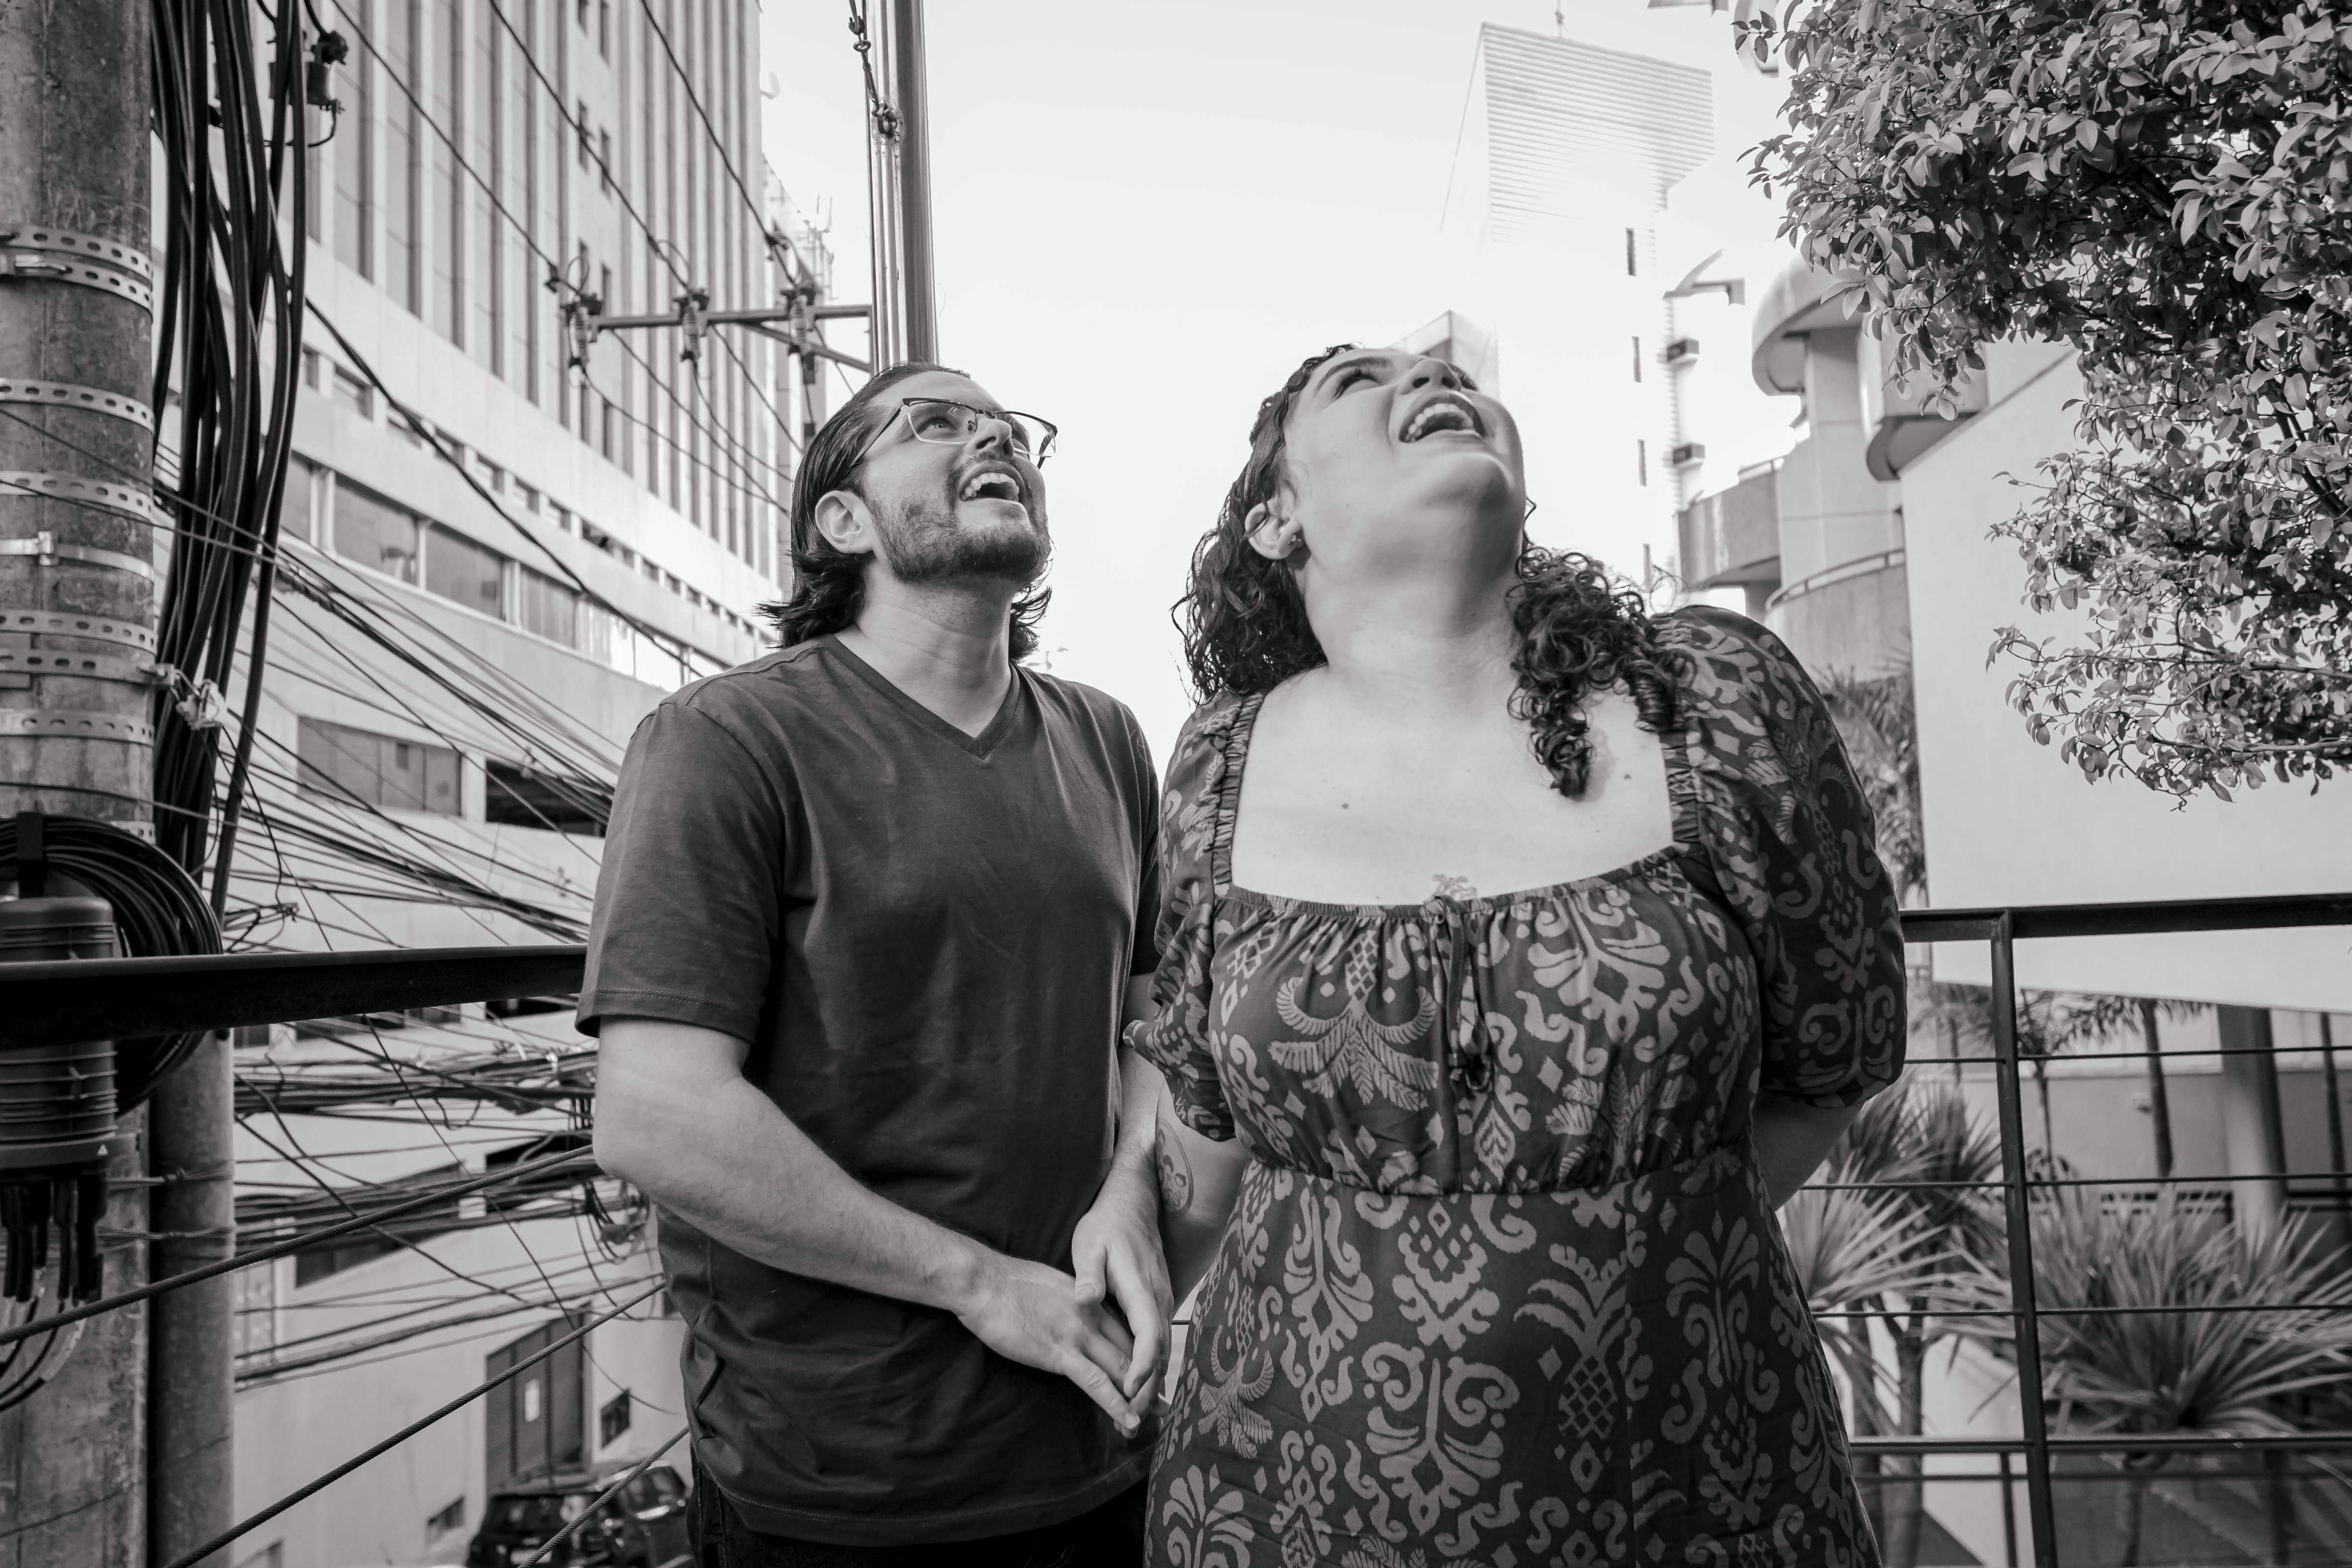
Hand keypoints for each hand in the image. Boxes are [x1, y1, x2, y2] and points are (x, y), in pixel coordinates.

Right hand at [955, 1251, 1150, 1436]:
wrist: (984, 1281)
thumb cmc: (1007, 1284)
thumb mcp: (1050, 1286)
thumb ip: (1070, 1302)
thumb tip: (1074, 1313)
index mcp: (1089, 1301)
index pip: (1125, 1331)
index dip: (1142, 1355)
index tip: (1152, 1373)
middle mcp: (1091, 1318)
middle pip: (1131, 1352)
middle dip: (1149, 1380)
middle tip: (1165, 1403)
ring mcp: (1078, 1336)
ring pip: (1120, 1370)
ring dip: (1139, 1397)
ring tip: (1154, 1419)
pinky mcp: (1059, 1353)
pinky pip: (1095, 1382)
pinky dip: (1115, 1403)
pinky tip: (1128, 1419)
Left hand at [1071, 1160, 1173, 1401]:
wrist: (1133, 1204)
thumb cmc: (1107, 1226)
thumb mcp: (1090, 1244)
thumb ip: (1089, 1273)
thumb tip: (1085, 1299)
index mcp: (1140, 1289)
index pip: (1148, 1335)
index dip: (1141, 1367)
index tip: (1127, 1392)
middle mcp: (1158, 1299)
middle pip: (1159, 1352)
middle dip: (1147, 1389)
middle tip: (1130, 1421)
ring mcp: (1161, 1301)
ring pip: (1161, 1349)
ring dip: (1151, 1382)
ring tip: (1135, 1415)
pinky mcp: (1157, 1304)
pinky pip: (1157, 1341)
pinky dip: (1151, 1366)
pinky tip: (1140, 1386)